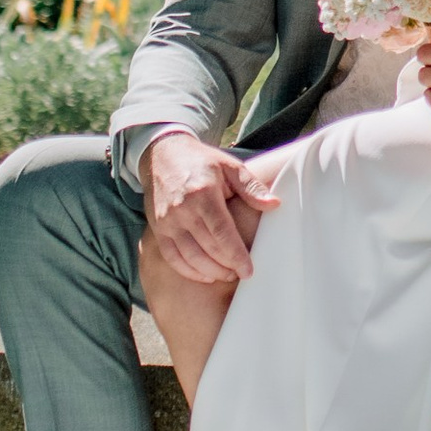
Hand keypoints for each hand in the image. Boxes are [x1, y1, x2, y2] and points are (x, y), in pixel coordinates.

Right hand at [141, 129, 278, 282]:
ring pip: (189, 256)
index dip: (236, 255)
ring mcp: (167, 220)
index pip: (222, 232)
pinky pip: (171, 256)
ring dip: (210, 271)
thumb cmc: (202, 162)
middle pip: (207, 248)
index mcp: (203, 194)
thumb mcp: (230, 167)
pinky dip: (188, 270)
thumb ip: (251, 187)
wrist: (162, 155)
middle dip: (226, 266)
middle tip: (241, 274)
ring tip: (227, 275)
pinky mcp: (157, 228)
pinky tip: (205, 274)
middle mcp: (182, 209)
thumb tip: (274, 204)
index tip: (248, 270)